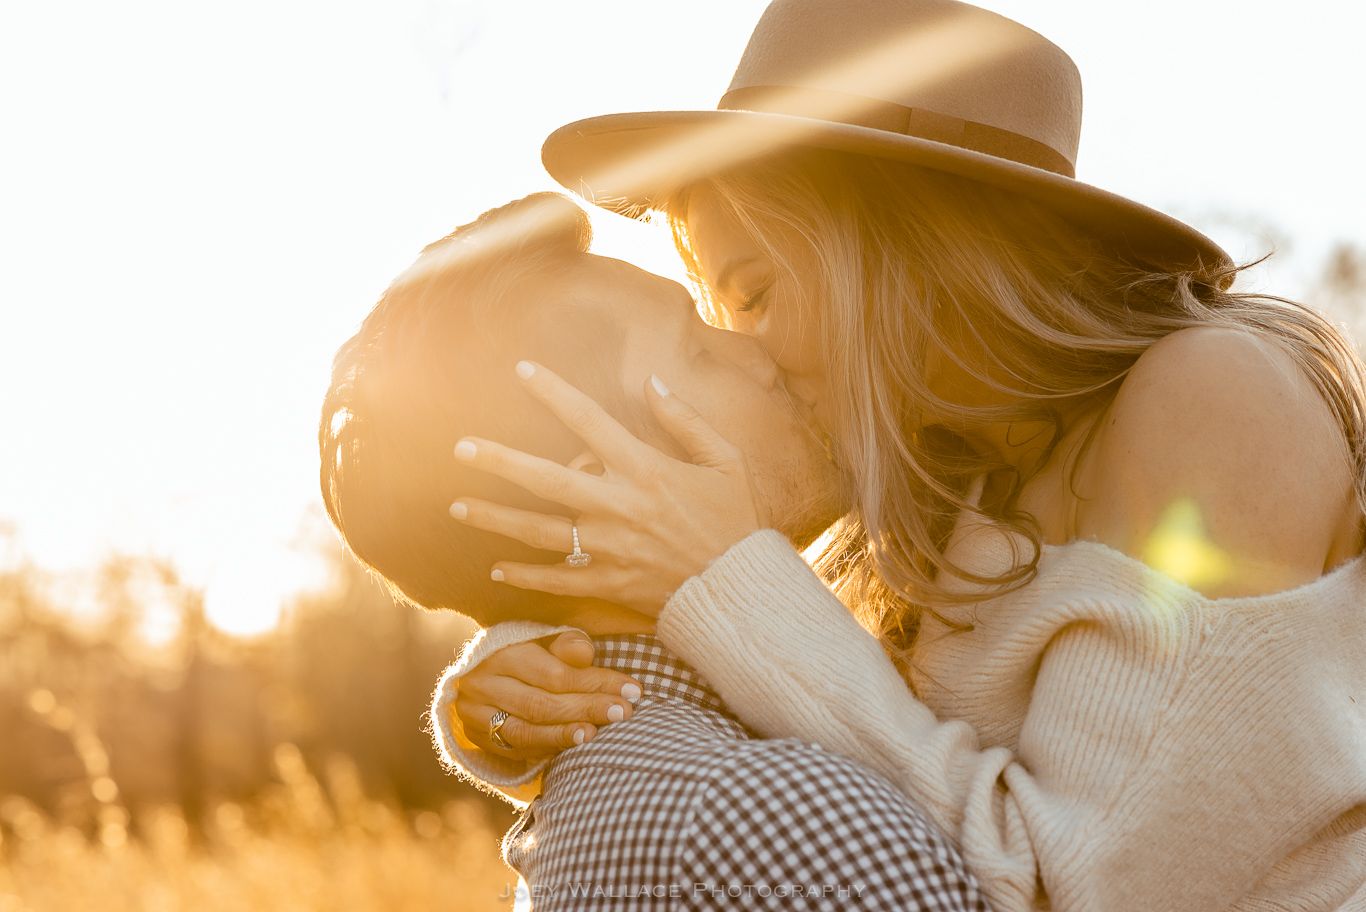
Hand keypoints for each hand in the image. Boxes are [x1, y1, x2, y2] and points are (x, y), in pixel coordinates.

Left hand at [449, 361, 766, 615]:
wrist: (738, 590)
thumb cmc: (735, 520)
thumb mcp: (726, 460)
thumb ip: (685, 420)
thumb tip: (652, 381)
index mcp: (645, 469)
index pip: (589, 420)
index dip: (553, 392)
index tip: (522, 370)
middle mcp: (617, 506)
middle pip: (545, 478)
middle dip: (499, 461)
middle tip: (461, 447)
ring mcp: (608, 548)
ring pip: (537, 531)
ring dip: (494, 519)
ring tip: (457, 507)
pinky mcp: (607, 584)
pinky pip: (555, 579)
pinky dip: (524, 576)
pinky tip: (496, 569)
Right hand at [455, 631, 643, 759]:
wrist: (481, 673)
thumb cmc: (525, 650)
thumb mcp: (544, 638)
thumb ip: (566, 645)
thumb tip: (586, 653)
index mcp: (500, 651)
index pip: (555, 674)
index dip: (596, 683)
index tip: (633, 690)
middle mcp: (482, 683)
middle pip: (542, 704)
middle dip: (588, 709)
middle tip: (625, 713)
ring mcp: (474, 714)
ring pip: (526, 731)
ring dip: (566, 735)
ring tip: (597, 734)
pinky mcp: (477, 738)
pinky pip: (516, 749)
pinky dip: (548, 747)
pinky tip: (576, 746)